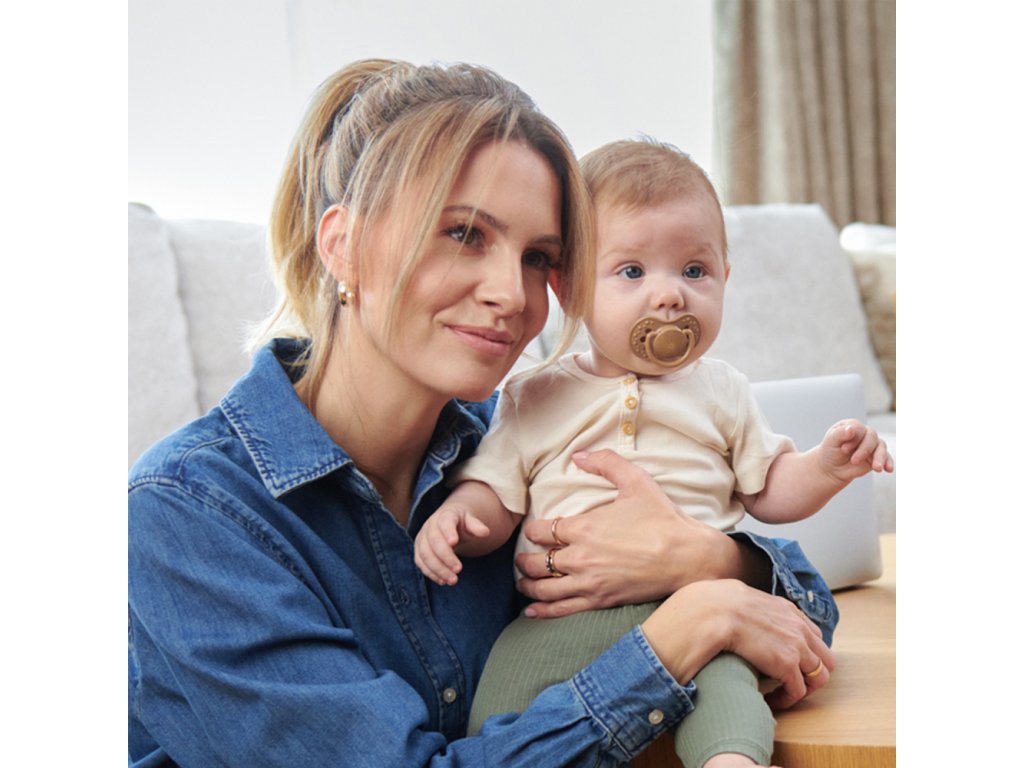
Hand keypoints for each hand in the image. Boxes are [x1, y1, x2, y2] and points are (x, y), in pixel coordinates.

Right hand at [413, 503, 491, 585]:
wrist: (448, 521)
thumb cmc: (461, 523)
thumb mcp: (471, 520)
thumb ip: (476, 526)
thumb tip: (486, 532)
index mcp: (445, 515)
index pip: (445, 523)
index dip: (448, 532)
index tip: (454, 542)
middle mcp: (430, 526)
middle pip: (434, 542)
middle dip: (445, 557)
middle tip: (459, 570)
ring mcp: (423, 538)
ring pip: (425, 554)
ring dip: (438, 569)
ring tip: (453, 580)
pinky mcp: (419, 550)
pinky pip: (420, 562)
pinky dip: (430, 573)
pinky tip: (443, 581)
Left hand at [515, 449, 756, 617]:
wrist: (689, 557)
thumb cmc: (663, 519)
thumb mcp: (636, 480)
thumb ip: (606, 463)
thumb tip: (578, 454)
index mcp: (584, 527)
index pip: (542, 531)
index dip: (532, 531)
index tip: (533, 531)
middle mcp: (580, 557)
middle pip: (537, 561)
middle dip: (524, 560)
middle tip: (521, 559)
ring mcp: (589, 582)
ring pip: (544, 587)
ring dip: (528, 584)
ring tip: (522, 582)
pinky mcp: (601, 600)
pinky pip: (563, 609)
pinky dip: (543, 611)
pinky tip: (530, 611)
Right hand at [641, 579, 835, 709]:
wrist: (707, 612)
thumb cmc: (709, 604)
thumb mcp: (732, 593)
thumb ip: (742, 600)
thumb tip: (729, 600)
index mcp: (783, 607)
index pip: (810, 632)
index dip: (801, 651)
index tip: (783, 662)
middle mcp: (796, 624)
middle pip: (823, 655)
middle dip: (810, 672)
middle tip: (787, 682)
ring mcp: (796, 643)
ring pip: (819, 675)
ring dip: (802, 687)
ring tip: (780, 694)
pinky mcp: (787, 664)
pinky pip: (799, 691)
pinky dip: (786, 699)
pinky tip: (769, 700)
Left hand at [818, 419, 893, 482]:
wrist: (832, 468)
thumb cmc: (829, 452)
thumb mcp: (830, 442)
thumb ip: (840, 434)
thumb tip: (851, 429)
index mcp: (851, 425)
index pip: (859, 428)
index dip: (854, 439)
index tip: (844, 450)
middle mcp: (864, 433)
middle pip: (872, 437)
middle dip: (864, 450)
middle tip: (853, 461)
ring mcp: (872, 444)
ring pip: (881, 447)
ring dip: (880, 457)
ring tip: (876, 468)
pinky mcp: (876, 456)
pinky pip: (886, 457)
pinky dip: (888, 462)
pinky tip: (888, 469)